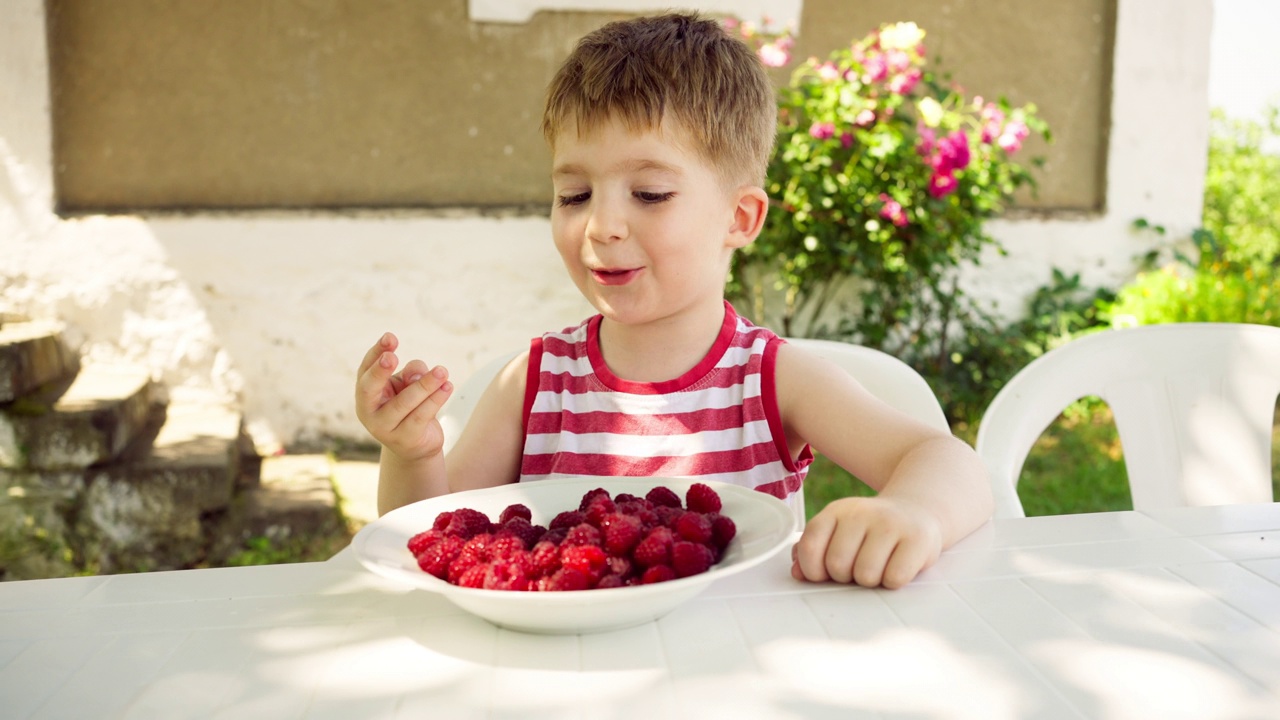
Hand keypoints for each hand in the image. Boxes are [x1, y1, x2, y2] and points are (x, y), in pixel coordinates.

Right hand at [354, 332, 453, 461]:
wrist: (416, 444)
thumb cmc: (409, 405)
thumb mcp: (407, 385)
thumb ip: (411, 374)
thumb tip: (418, 375)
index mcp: (365, 394)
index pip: (365, 370)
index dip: (375, 353)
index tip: (390, 337)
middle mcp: (368, 412)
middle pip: (369, 388)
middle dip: (380, 371)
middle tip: (393, 356)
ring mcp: (385, 428)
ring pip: (404, 402)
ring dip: (425, 384)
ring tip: (442, 371)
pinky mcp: (406, 438)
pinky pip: (422, 415)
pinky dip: (436, 399)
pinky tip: (448, 386)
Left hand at [791, 495, 942, 588]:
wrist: (917, 513)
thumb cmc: (870, 532)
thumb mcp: (839, 532)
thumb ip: (812, 551)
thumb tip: (797, 573)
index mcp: (836, 511)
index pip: (809, 546)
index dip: (813, 570)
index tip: (825, 572)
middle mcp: (861, 513)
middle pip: (837, 565)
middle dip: (846, 577)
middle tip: (859, 565)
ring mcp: (890, 523)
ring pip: (865, 575)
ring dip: (871, 581)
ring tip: (879, 565)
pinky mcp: (917, 539)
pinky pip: (894, 578)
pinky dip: (894, 581)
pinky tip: (898, 565)